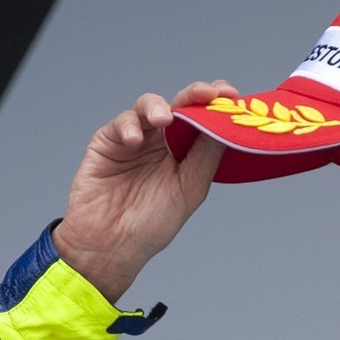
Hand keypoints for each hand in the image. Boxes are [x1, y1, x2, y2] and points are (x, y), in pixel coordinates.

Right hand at [53, 80, 237, 301]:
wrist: (110, 246)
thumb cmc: (150, 226)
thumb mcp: (189, 191)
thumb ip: (206, 157)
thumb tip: (225, 125)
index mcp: (184, 153)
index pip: (203, 120)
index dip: (216, 104)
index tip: (232, 96)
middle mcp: (161, 142)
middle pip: (180, 105)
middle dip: (194, 95)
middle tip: (207, 94)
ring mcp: (135, 139)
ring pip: (149, 106)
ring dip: (159, 106)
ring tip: (165, 119)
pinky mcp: (107, 141)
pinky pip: (121, 123)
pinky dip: (129, 126)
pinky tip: (134, 141)